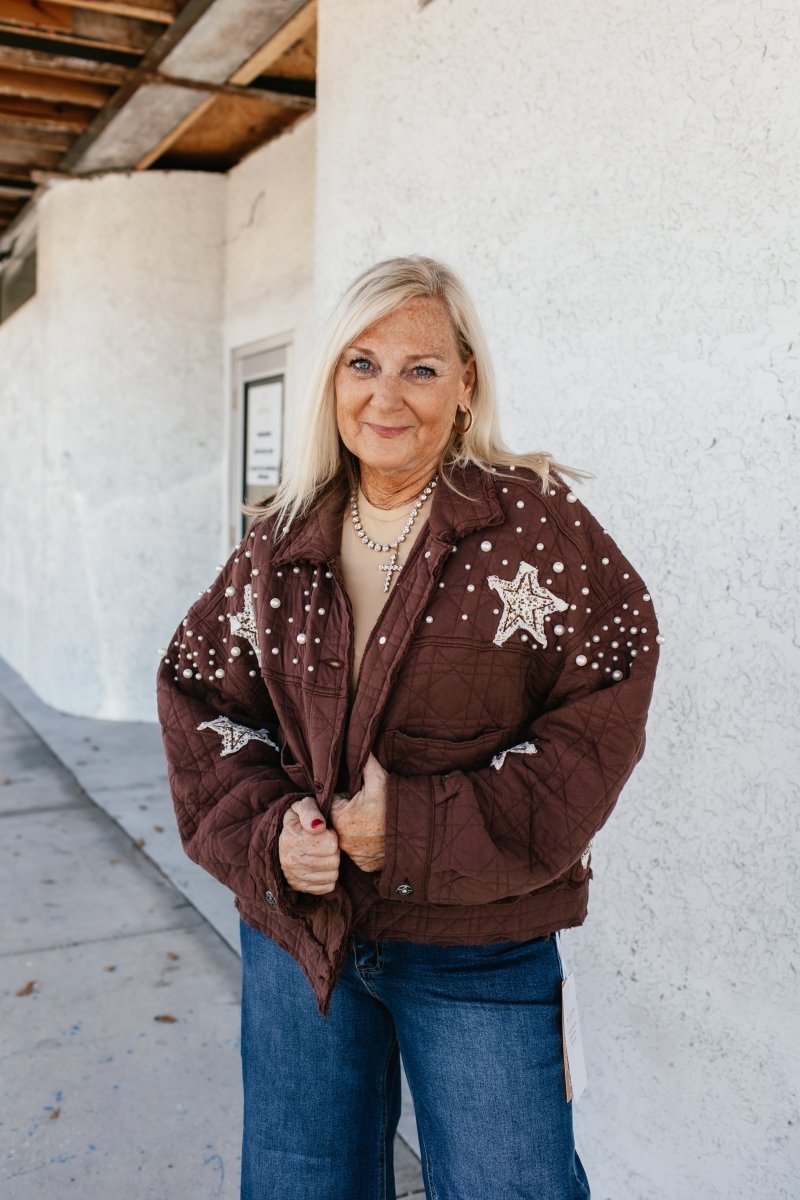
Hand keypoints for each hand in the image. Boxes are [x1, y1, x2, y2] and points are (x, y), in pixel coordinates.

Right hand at [278, 797, 339, 894]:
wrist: (283, 838)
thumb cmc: (299, 820)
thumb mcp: (303, 806)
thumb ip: (310, 811)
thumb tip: (318, 826)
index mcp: (292, 840)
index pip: (330, 843)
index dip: (332, 835)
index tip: (324, 832)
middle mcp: (290, 861)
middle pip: (333, 860)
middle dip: (333, 850)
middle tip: (325, 844)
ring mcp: (294, 877)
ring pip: (332, 874)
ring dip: (332, 864)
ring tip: (323, 854)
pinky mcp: (300, 887)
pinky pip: (328, 887)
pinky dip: (329, 877)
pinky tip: (322, 867)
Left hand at [331, 753, 387, 872]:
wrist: (420, 831)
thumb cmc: (396, 803)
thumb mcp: (379, 779)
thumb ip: (363, 762)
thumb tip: (355, 742)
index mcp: (340, 817)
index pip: (334, 802)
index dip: (347, 797)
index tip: (360, 796)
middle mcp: (342, 840)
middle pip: (340, 821)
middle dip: (349, 814)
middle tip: (368, 809)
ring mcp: (353, 855)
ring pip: (349, 837)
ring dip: (357, 830)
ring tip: (375, 822)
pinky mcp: (364, 865)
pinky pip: (359, 852)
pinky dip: (366, 846)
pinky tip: (378, 837)